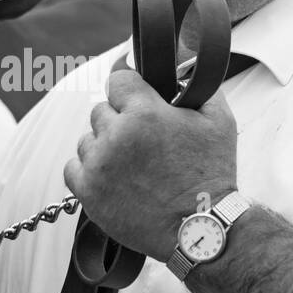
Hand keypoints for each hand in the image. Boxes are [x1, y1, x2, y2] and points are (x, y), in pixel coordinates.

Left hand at [63, 69, 237, 261]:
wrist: (200, 228)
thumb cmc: (211, 174)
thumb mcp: (219, 120)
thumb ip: (197, 85)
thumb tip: (180, 64)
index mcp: (145, 112)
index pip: (118, 80)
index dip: (131, 91)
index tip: (140, 104)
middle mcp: (116, 135)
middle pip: (101, 110)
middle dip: (121, 122)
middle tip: (144, 144)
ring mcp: (99, 164)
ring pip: (87, 139)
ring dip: (105, 147)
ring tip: (132, 167)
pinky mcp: (88, 192)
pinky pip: (73, 167)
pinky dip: (90, 171)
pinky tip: (114, 179)